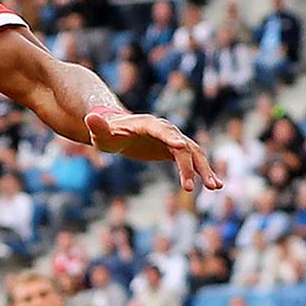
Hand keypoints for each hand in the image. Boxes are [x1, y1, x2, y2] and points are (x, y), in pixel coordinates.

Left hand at [85, 110, 221, 192]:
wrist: (117, 132)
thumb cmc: (106, 133)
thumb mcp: (100, 133)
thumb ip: (97, 127)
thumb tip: (89, 117)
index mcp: (148, 124)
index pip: (162, 130)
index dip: (171, 138)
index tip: (181, 147)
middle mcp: (165, 130)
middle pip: (183, 145)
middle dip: (190, 165)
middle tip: (192, 187)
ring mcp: (173, 139)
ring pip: (194, 153)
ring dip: (205, 169)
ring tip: (216, 187)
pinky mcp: (175, 149)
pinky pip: (193, 160)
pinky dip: (203, 171)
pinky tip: (213, 186)